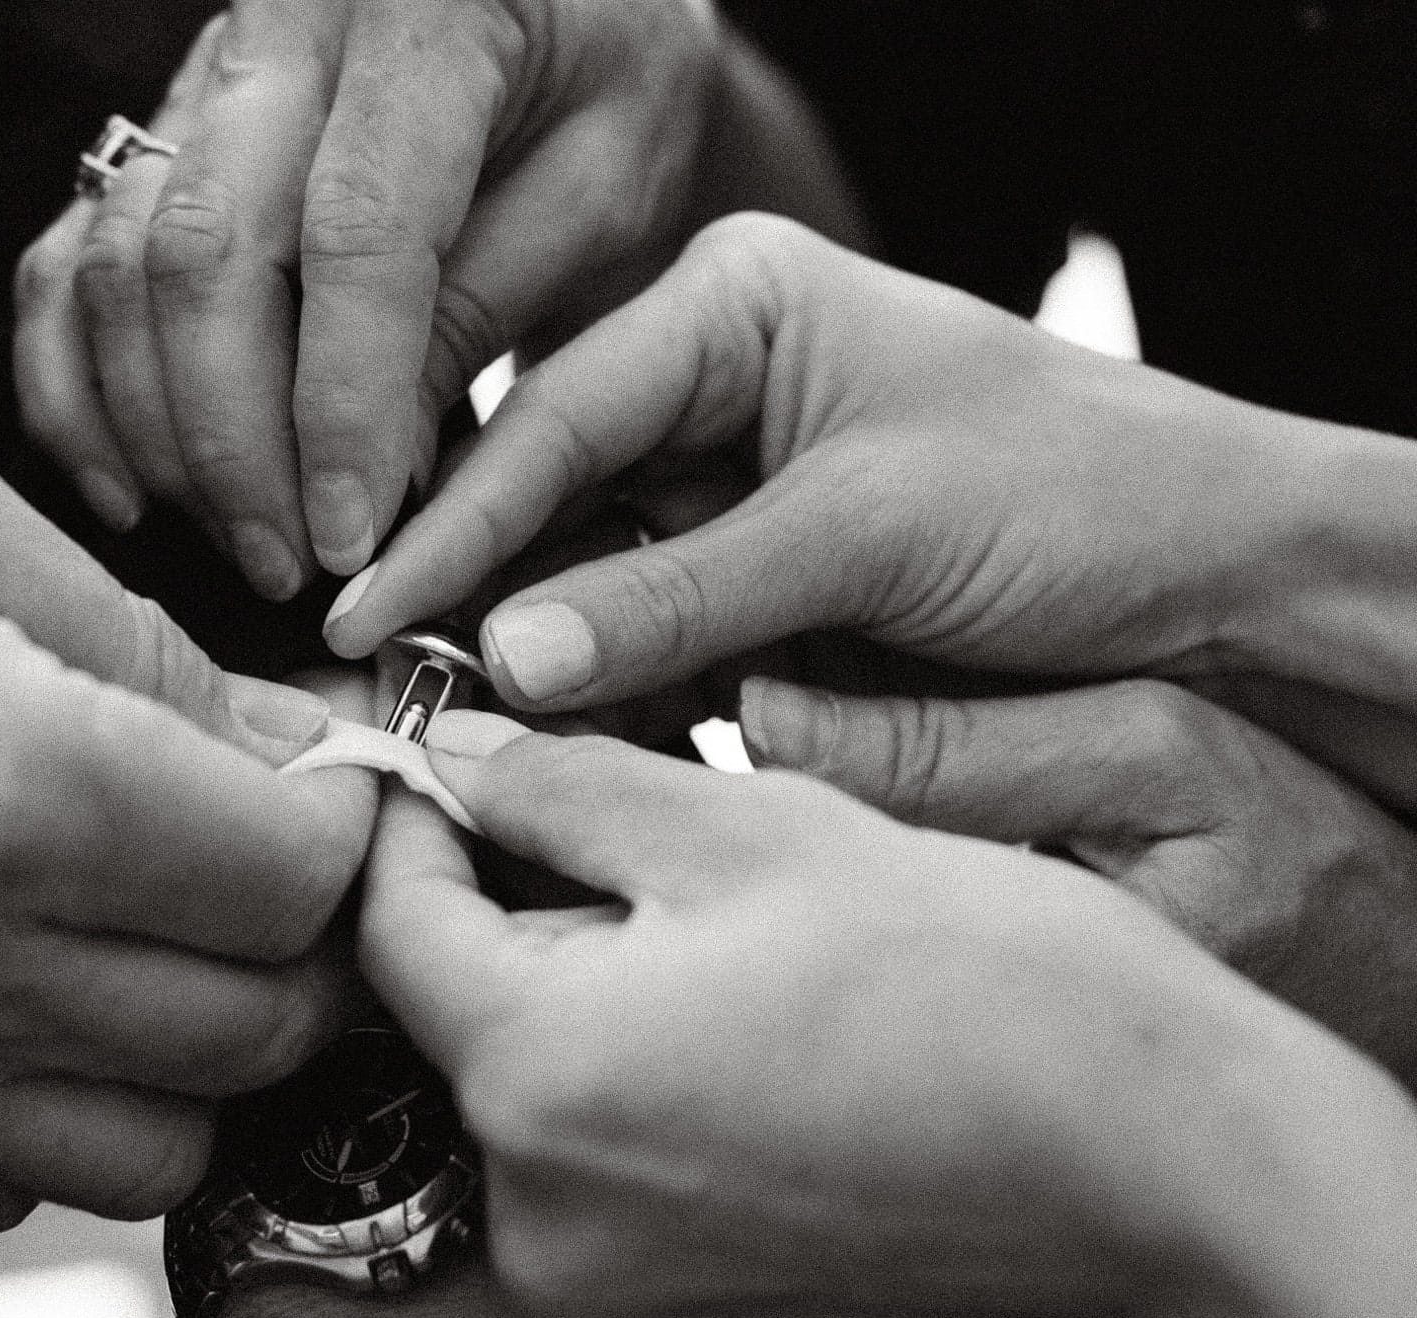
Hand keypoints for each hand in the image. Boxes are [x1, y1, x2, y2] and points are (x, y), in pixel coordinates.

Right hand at [0, 365, 374, 1231]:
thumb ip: (150, 651)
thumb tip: (292, 745)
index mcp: (3, 781)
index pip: (292, 880)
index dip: (351, 819)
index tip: (336, 770)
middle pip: (254, 1026)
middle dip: (315, 936)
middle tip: (287, 842)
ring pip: (159, 1143)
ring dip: (215, 1043)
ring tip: (191, 930)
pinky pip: (13, 1180)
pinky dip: (84, 1108)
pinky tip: (64, 992)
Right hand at [13, 2, 865, 596]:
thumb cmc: (603, 75)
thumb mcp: (607, 179)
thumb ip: (488, 300)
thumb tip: (372, 470)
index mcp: (425, 13)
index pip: (355, 231)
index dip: (341, 405)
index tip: (355, 537)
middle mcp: (283, 27)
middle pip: (202, 252)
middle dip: (235, 440)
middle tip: (290, 566)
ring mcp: (197, 78)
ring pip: (115, 264)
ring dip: (158, 431)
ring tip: (240, 542)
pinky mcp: (154, 135)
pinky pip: (65, 261)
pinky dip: (75, 387)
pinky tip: (130, 488)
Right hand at [322, 215, 1416, 808]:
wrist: (1215, 580)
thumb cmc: (1075, 493)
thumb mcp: (866, 531)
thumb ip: (680, 596)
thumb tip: (506, 655)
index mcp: (731, 311)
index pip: (553, 417)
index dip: (454, 523)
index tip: (366, 609)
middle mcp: (712, 391)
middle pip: (547, 499)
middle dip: (474, 597)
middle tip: (388, 688)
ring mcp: (727, 496)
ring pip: (584, 581)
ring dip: (535, 661)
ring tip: (459, 732)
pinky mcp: (750, 589)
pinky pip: (644, 642)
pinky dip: (608, 699)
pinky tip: (562, 744)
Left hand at [362, 714, 1416, 1317]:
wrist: (1164, 1160)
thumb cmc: (983, 983)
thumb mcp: (753, 829)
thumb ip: (563, 784)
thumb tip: (458, 755)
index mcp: (540, 1083)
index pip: (388, 924)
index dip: (410, 815)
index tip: (448, 748)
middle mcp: (544, 1216)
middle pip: (446, 1011)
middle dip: (494, 893)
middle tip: (579, 803)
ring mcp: (608, 1281)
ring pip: (520, 1081)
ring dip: (561, 977)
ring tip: (684, 903)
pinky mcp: (674, 1302)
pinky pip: (588, 1157)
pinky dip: (616, 1066)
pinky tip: (723, 1000)